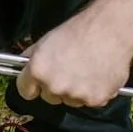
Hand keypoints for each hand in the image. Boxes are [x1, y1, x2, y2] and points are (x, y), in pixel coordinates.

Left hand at [14, 17, 132, 109]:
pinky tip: (98, 74)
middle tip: (68, 69)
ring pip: (70, 100)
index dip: (31, 85)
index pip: (25, 91)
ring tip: (86, 69)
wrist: (110, 30)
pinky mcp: (95, 100)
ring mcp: (75, 95)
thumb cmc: (78, 31)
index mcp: (38, 70)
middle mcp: (54, 86)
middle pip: (49, 97)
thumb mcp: (45, 40)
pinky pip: (90, 101)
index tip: (38, 82)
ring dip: (75, 90)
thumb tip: (22, 67)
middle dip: (55, 87)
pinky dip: (94, 91)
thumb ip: (32, 58)